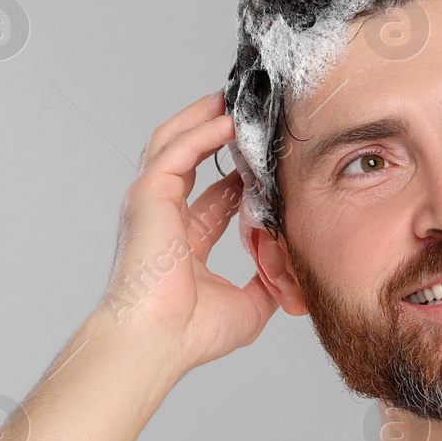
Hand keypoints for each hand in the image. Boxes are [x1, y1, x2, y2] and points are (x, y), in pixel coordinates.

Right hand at [97, 90, 277, 372]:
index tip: (267, 160)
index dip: (240, 176)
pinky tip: (226, 120)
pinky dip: (200, 131)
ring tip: (233, 101)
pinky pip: (176, 149)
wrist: (158, 339)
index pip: (213, 198)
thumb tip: (293, 274)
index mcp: (184, 244)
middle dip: (215, 134)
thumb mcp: (250, 305)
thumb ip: (270, 283)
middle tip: (246, 115)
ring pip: (174, 143)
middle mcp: (165, 219)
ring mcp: (153, 204)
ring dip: (203, 119)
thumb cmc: (191, 332)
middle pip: (188, 161)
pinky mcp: (148, 194)